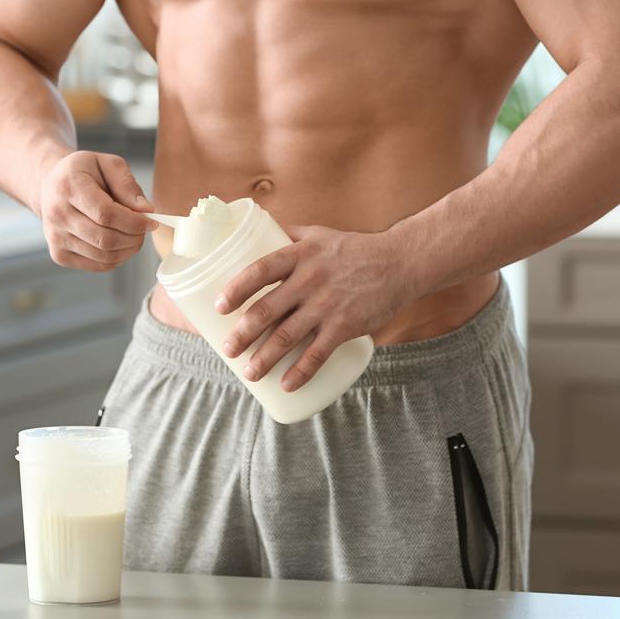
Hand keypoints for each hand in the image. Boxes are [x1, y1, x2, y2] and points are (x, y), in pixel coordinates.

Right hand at [38, 150, 154, 271]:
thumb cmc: (83, 172)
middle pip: (105, 239)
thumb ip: (127, 184)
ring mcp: (55, 238)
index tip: (151, 222)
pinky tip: (121, 244)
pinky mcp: (59, 255)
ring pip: (104, 256)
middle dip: (134, 237)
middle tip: (145, 229)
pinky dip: (117, 258)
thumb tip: (146, 210)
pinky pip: (98, 265)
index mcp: (68, 187)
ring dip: (128, 249)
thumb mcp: (108, 164)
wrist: (52, 185)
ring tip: (134, 235)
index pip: (106, 214)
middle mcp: (57, 215)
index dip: (134, 222)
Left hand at [216, 224, 416, 390]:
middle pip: (267, 310)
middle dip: (243, 334)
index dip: (236, 289)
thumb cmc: (354, 248)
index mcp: (300, 255)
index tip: (219, 307)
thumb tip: (255, 233)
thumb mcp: (318, 235)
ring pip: (287, 337)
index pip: (260, 270)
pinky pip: (318, 354)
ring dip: (264, 359)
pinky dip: (300, 372)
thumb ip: (289, 236)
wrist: (401, 263)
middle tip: (228, 350)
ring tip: (248, 373)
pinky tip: (286, 385)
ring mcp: (328, 305)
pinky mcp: (345, 326)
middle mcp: (310, 280)